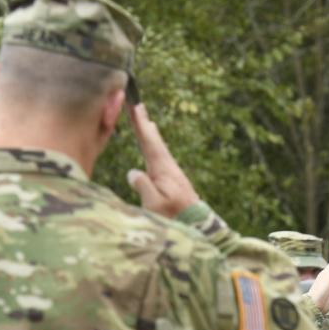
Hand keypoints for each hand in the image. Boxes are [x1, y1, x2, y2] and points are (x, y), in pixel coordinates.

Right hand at [126, 103, 199, 218]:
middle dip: (145, 123)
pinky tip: (155, 150)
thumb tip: (132, 172)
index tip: (135, 106)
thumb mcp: (154, 203)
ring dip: (151, 134)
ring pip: (159, 148)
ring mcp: (172, 173)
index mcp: (162, 169)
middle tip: (138, 105)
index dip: (140, 124)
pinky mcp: (173, 181)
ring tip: (147, 122)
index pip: (148, 142)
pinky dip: (156, 148)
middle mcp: (168, 167)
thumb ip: (142, 186)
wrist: (196, 224)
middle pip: (154, 141)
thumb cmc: (174, 216)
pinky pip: (160, 158)